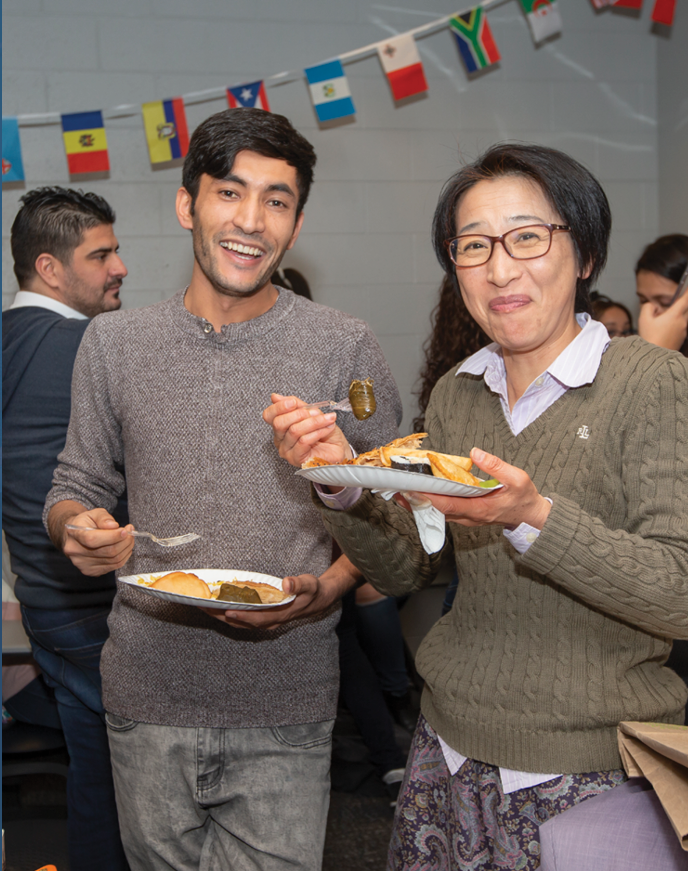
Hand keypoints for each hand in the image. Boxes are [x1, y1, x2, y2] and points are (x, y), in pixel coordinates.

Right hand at [61, 507, 134, 575]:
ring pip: (113, 560)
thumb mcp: (94, 513)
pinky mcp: (91, 571)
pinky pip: (114, 566)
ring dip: (127, 549)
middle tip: (130, 532)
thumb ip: (103, 518)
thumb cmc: (86, 523)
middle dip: (125, 541)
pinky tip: (124, 548)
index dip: (112, 536)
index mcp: (75, 534)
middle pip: (107, 551)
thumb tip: (114, 526)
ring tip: (129, 538)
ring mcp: (83, 564)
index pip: (93, 539)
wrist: (75, 536)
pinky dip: (124, 556)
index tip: (125, 531)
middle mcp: (76, 552)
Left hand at [202, 554, 361, 629]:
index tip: (226, 610)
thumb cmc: (312, 591)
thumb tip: (288, 583)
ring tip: (202, 605)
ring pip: (237, 621)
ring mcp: (263, 621)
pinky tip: (216, 605)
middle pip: (241, 622)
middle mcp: (269, 622)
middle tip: (202, 606)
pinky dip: (226, 612)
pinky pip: (240, 617)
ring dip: (219, 615)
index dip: (242, 616)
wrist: (317, 600)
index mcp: (280, 615)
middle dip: (221, 615)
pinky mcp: (260, 617)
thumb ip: (299, 583)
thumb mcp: (310, 584)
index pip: (257, 618)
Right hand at [263, 393, 351, 467]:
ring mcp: (287, 451)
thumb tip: (275, 396)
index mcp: (281, 427)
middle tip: (315, 411)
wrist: (339, 450)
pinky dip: (318, 432)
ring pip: (294, 430)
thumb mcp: (313, 414)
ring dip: (314, 422)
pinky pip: (303, 441)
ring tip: (328, 419)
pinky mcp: (296, 459)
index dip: (279, 407)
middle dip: (299, 413)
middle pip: (279, 423)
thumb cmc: (327, 434)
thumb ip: (297, 405)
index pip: (269, 415)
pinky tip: (327, 428)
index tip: (293, 402)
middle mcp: (280, 440)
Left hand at [396, 447, 550, 529]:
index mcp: (480, 509)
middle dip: (415, 501)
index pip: (448, 504)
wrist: (530, 516)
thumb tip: (475, 452)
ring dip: (418, 503)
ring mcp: (466, 518)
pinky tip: (418, 493)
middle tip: (395, 490)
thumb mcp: (517, 478)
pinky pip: (442, 511)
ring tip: (399, 491)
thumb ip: (496, 465)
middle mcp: (469, 517)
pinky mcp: (465, 515)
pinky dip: (428, 503)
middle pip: (436, 510)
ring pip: (437, 512)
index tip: (412, 489)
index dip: (429, 497)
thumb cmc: (523, 497)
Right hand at [637, 294, 687, 350]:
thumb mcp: (643, 319)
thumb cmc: (650, 338)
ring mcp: (684, 331)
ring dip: (674, 317)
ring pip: (682, 318)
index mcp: (675, 315)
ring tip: (659, 325)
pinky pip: (680, 327)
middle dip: (679, 305)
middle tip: (666, 310)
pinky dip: (673, 326)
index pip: (686, 299)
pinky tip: (662, 333)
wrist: (654, 357)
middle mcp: (682, 322)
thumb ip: (648, 307)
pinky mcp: (682, 338)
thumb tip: (654, 306)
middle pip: (685, 308)